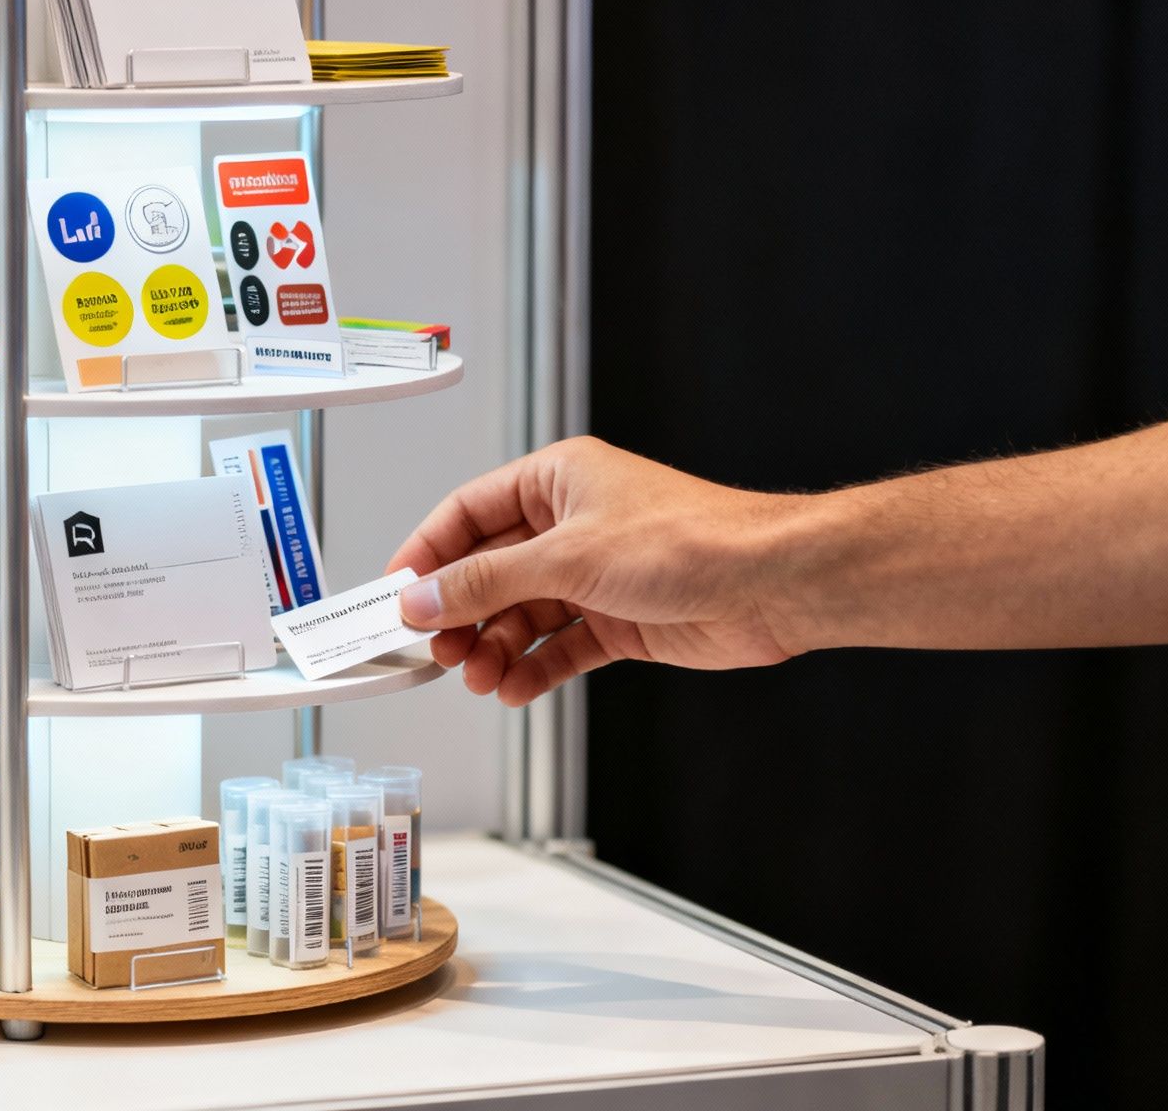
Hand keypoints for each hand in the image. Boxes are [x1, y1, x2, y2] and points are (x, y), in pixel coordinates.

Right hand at [387, 437, 800, 705]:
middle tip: (435, 650)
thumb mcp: (568, 558)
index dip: (427, 554)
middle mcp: (573, 524)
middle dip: (460, 614)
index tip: (395, 594)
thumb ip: (486, 582)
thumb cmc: (692, 540)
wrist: (772, 584)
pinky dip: (534, 668)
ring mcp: (595, 574)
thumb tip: (423, 597)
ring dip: (495, 648)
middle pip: (490, 571)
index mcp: (556, 481)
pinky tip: (515, 687)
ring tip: (479, 677)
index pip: (468, 514)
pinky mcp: (619, 619)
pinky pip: (558, 646)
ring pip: (521, 615)